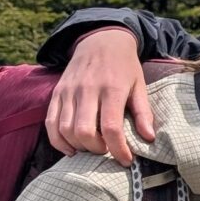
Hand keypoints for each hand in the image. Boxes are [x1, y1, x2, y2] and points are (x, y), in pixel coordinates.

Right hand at [46, 28, 152, 167]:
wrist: (101, 40)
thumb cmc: (124, 66)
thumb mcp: (139, 85)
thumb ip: (143, 112)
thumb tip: (149, 138)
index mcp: (112, 88)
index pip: (111, 127)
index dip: (118, 149)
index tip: (126, 160)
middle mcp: (88, 90)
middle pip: (84, 131)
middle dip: (96, 149)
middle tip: (107, 151)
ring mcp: (69, 91)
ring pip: (65, 130)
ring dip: (78, 146)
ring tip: (92, 148)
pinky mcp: (57, 93)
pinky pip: (50, 123)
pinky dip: (58, 141)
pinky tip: (71, 148)